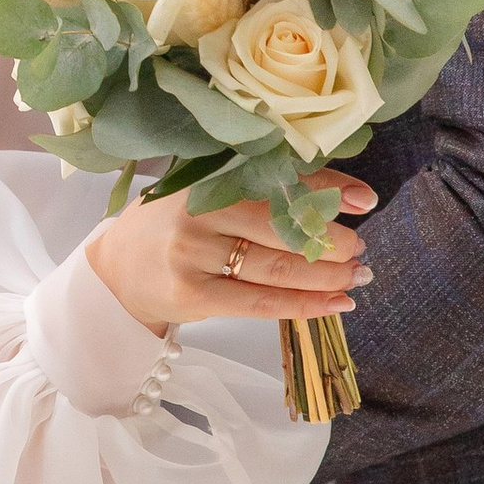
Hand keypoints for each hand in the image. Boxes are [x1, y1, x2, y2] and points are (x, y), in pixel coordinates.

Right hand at [85, 180, 375, 337]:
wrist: (118, 270)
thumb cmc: (176, 227)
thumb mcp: (209, 195)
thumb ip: (263, 189)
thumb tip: (347, 195)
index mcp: (206, 178)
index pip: (276, 181)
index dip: (325, 189)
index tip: (365, 198)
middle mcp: (197, 212)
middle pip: (279, 226)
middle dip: (329, 239)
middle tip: (359, 247)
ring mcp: (192, 255)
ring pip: (275, 268)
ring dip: (325, 274)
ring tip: (356, 275)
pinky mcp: (192, 294)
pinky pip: (259, 303)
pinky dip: (303, 305)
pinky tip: (335, 304)